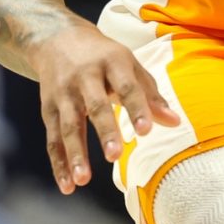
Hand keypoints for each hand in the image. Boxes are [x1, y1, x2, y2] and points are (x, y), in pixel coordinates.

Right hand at [32, 23, 180, 193]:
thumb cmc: (103, 56)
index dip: (136, 108)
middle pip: (95, 105)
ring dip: (75, 153)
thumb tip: (175, 123)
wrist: (56, 38)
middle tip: (114, 155)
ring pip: (68, 125)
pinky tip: (67, 185)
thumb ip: (150, 95)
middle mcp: (85, 76)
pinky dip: (59, 163)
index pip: (126, 86)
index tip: (146, 131)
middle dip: (104, 130)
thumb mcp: (129, 66)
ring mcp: (63, 92)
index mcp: (111, 61)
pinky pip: (52, 138)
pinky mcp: (48, 108)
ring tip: (84, 180)